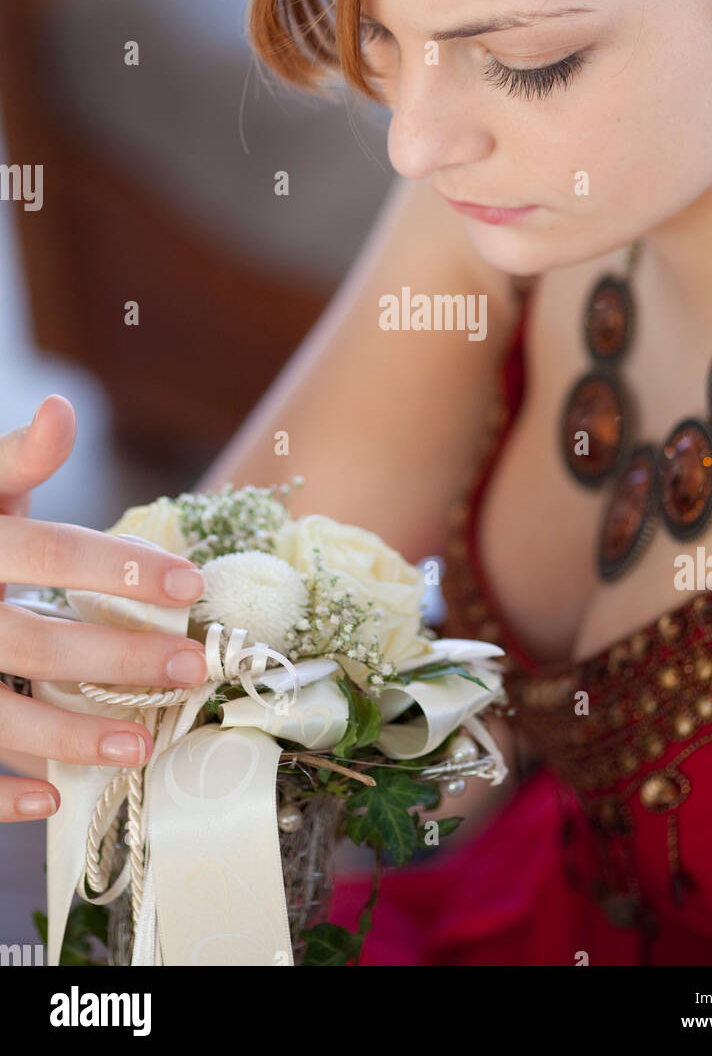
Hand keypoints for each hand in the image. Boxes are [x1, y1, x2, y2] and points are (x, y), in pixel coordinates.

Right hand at [0, 395, 208, 821]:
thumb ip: (19, 459)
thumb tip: (63, 411)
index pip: (52, 554)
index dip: (122, 570)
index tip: (193, 585)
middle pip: (37, 643)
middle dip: (119, 659)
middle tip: (192, 667)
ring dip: (71, 735)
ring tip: (141, 744)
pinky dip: (0, 792)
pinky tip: (51, 799)